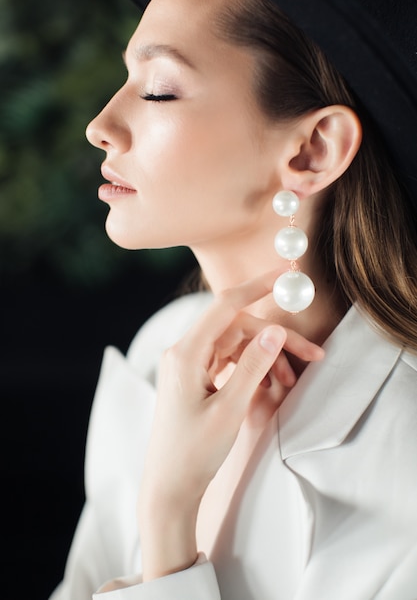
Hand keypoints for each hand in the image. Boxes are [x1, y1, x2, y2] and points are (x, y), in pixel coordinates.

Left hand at [138, 270, 323, 579]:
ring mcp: (188, 366)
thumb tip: (274, 330)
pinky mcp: (195, 380)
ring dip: (265, 357)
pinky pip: (228, 362)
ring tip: (291, 380)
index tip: (286, 271)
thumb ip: (253, 366)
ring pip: (235, 346)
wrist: (169, 489)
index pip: (226, 306)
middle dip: (275, 339)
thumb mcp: (230, 409)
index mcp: (186, 353)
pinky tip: (271, 384)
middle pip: (237, 329)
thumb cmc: (194, 452)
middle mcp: (184, 353)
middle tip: (312, 355)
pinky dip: (251, 368)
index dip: (258, 286)